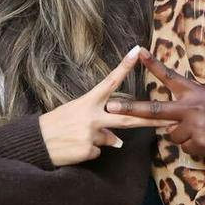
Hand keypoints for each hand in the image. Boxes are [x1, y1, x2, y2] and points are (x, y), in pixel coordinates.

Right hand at [37, 46, 166, 165]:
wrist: (36, 142)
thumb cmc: (55, 124)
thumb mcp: (74, 113)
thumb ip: (98, 120)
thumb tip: (117, 140)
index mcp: (88, 101)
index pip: (110, 81)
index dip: (124, 67)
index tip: (136, 51)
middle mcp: (92, 116)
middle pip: (127, 118)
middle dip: (150, 120)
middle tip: (168, 120)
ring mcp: (91, 134)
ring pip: (110, 140)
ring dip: (97, 141)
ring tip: (76, 139)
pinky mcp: (88, 150)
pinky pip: (98, 153)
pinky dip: (89, 152)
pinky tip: (74, 149)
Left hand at [105, 51, 204, 164]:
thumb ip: (191, 109)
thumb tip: (169, 125)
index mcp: (197, 92)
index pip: (171, 76)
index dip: (153, 64)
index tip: (137, 51)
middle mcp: (193, 106)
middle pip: (154, 109)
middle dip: (130, 108)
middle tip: (111, 105)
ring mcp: (195, 125)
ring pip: (172, 136)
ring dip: (185, 138)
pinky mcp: (199, 142)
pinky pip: (186, 148)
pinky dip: (197, 148)